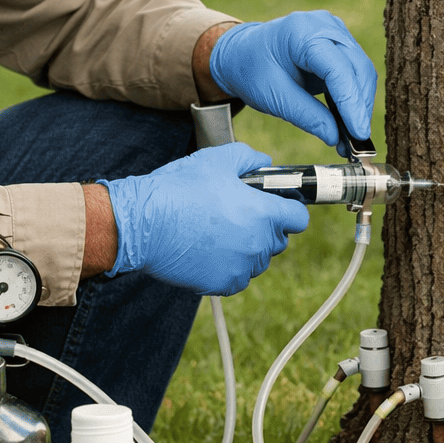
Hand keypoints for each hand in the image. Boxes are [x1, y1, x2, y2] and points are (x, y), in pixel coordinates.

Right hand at [101, 142, 308, 295]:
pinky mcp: (222, 284)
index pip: (299, 218)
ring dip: (248, 248)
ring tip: (220, 231)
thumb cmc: (179, 189)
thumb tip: (264, 163)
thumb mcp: (217, 160)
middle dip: (266, 227)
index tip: (276, 205)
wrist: (144, 224)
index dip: (290, 208)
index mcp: (263, 214)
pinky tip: (209, 249)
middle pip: (279, 240)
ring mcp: (241, 267)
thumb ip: (250, 158)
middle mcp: (258, 244)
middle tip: (239, 213)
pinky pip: (238, 276)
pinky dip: (229, 266)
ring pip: (258, 260)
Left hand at [209, 11, 376, 147]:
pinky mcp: (339, 43)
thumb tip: (336, 137)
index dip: (351, 102)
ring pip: (361, 70)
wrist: (242, 54)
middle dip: (360, 106)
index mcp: (302, 32)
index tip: (358, 131)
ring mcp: (334, 31)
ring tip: (351, 136)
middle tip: (357, 140)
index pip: (338, 68)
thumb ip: (306, 116)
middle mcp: (324, 25)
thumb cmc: (252, 70)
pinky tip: (349, 121)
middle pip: (357, 67)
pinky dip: (354, 97)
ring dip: (360, 104)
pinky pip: (355, 71)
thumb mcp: (273, 96)